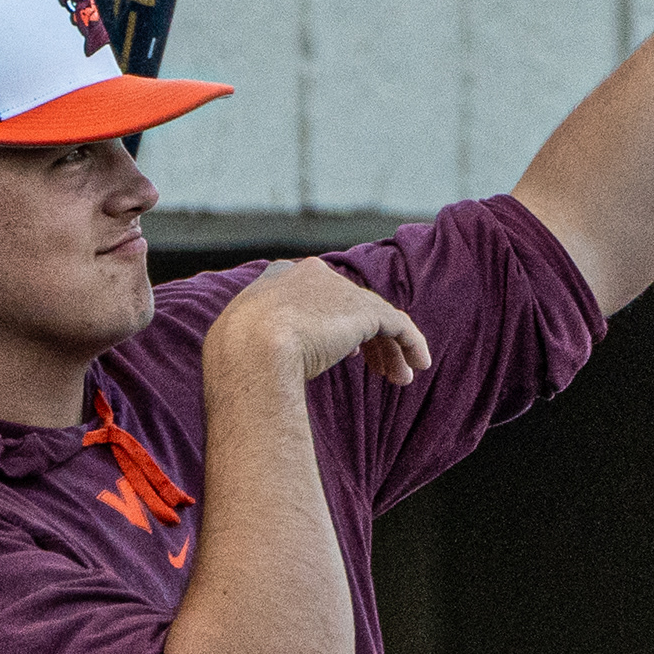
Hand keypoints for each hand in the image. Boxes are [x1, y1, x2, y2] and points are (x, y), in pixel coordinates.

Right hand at [209, 258, 430, 390]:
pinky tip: (419, 365)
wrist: (251, 351)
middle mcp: (312, 275)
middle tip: (379, 370)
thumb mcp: (237, 342)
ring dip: (390, 349)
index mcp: (278, 278)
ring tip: (400, 378)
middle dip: (366, 340)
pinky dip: (411, 343)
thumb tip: (251, 367)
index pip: (316, 294)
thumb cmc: (235, 358)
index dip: (332, 324)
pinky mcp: (364, 310)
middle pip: (349, 306)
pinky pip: (397, 324)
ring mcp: (339, 290)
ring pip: (375, 318)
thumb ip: (252, 343)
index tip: (346, 355)